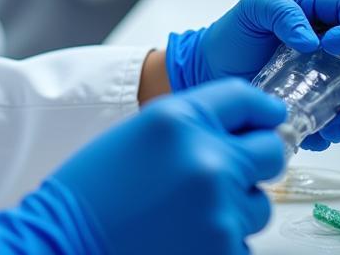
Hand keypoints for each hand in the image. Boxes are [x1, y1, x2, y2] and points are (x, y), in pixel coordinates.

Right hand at [0, 80, 285, 254]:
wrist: (69, 236)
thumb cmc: (95, 187)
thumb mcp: (140, 134)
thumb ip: (190, 126)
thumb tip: (237, 133)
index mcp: (178, 119)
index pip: (244, 99)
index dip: (262, 108)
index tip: (270, 116)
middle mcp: (207, 158)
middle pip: (270, 150)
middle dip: (255, 157)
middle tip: (232, 167)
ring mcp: (220, 208)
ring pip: (259, 202)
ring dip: (236, 203)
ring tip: (187, 209)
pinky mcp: (225, 248)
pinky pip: (244, 239)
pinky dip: (221, 237)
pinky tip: (183, 233)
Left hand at [166, 0, 339, 149]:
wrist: (212, 68)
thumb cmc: (233, 32)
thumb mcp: (252, 9)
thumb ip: (281, 12)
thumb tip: (311, 41)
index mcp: (317, 6)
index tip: (329, 45)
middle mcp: (330, 38)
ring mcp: (328, 70)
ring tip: (338, 121)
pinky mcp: (320, 98)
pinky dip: (337, 125)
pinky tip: (324, 130)